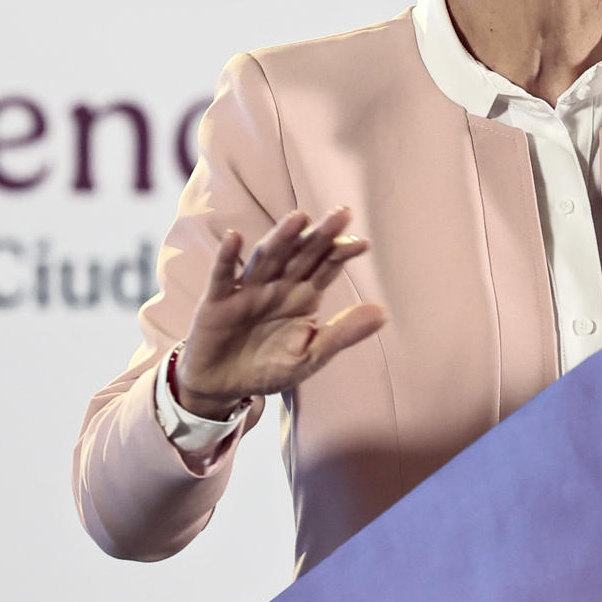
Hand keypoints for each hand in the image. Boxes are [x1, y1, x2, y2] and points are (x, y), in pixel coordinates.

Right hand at [173, 208, 385, 416]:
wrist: (222, 387)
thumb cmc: (268, 367)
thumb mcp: (310, 356)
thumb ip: (342, 333)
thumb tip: (384, 313)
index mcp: (302, 295)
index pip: (326, 267)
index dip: (341, 253)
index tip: (363, 243)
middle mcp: (277, 285)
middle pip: (301, 255)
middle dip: (320, 235)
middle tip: (342, 213)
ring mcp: (247, 290)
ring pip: (266, 258)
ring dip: (281, 238)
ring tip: (299, 217)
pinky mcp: (217, 302)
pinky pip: (222, 276)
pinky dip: (226, 257)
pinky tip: (234, 237)